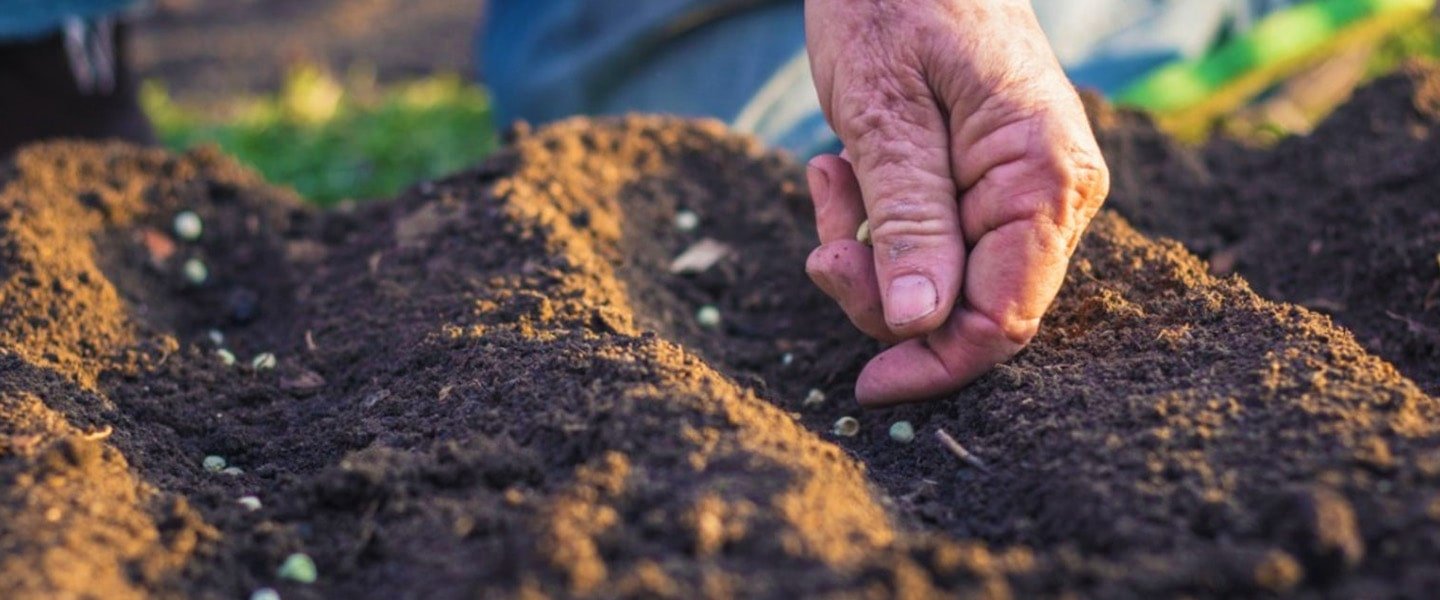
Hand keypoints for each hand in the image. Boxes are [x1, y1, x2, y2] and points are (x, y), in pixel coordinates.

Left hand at [803, 0, 1108, 405]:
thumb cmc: (895, 0)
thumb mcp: (885, 113)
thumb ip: (909, 220)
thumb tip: (918, 324)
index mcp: (1044, 177)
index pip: (1002, 318)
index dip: (934, 364)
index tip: (864, 386)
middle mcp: (1052, 193)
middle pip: (970, 309)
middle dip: (884, 294)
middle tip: (822, 245)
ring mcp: (1023, 189)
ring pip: (942, 281)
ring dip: (870, 251)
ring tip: (830, 175)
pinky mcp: (986, 182)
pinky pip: (931, 240)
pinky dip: (876, 223)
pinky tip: (843, 167)